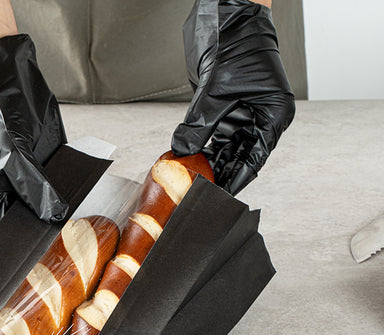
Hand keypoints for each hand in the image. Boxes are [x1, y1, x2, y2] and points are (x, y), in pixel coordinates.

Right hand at [0, 34, 67, 230]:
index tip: (42, 242)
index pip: (6, 229)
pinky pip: (62, 184)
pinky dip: (71, 188)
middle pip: (31, 219)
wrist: (9, 78)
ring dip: (61, 207)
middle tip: (64, 226)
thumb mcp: (13, 154)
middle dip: (46, 223)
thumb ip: (35, 188)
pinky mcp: (49, 167)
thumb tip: (54, 213)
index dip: (23, 238)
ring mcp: (31, 181)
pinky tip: (80, 189)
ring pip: (49, 204)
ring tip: (74, 210)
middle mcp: (11, 192)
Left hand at [171, 0, 294, 195]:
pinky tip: (190, 160)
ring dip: (209, 163)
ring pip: (227, 149)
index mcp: (273, 115)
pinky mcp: (228, 109)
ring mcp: (245, 114)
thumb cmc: (236, 44)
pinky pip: (216, 136)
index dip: (235, 179)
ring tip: (192, 180)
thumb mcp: (215, 92)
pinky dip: (203, 148)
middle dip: (220, 174)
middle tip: (200, 191)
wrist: (229, 15)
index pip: (254, 159)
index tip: (219, 195)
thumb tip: (181, 152)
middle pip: (241, 157)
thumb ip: (198, 125)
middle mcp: (262, 117)